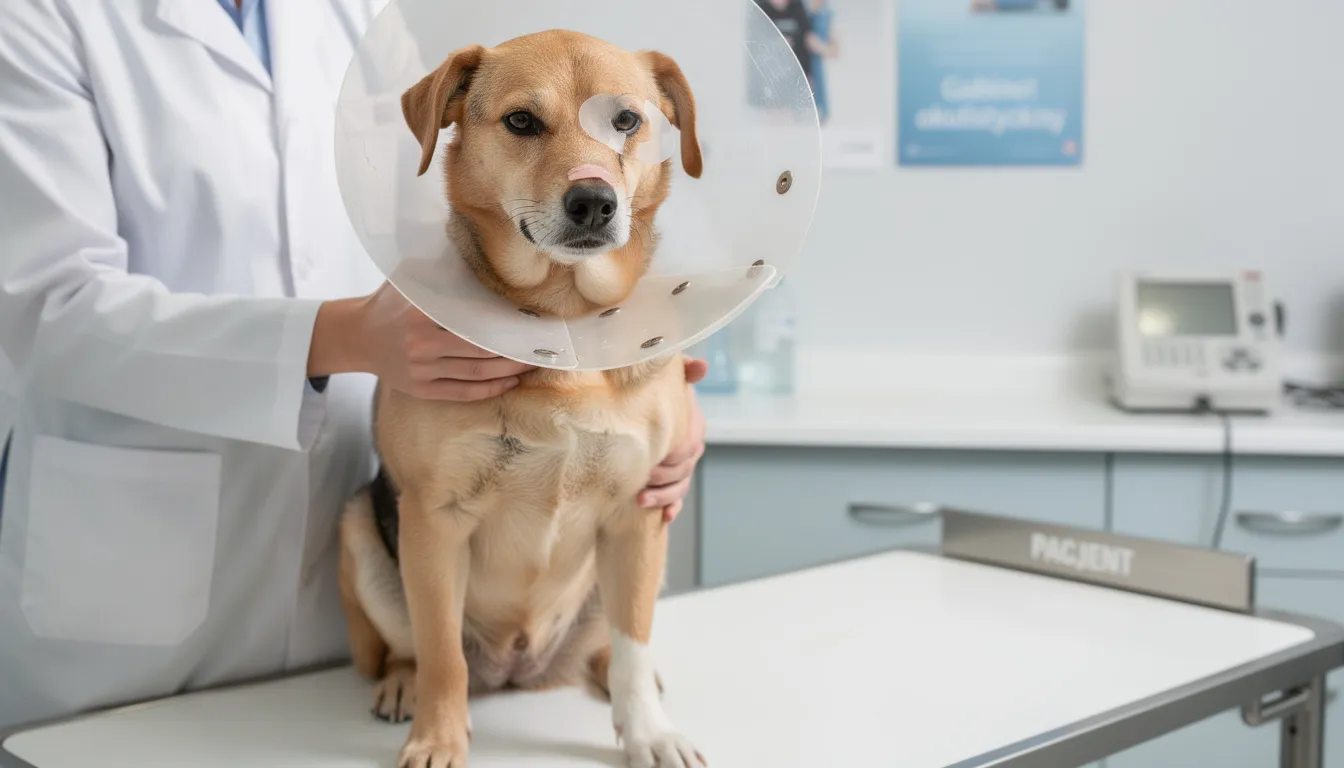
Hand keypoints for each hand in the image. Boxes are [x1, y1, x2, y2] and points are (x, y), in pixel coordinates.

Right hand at [310, 282, 535, 399]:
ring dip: (509, 370)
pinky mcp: (421, 389)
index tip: (529, 318)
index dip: (503, 321)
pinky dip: (490, 389)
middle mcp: (421, 343)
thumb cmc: (390, 302)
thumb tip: (470, 239)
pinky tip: (510, 382)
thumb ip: (438, 265)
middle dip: (514, 349)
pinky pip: (463, 392)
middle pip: (481, 349)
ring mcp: (421, 370)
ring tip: (531, 363)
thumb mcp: (407, 277)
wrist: (357, 336)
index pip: (472, 318)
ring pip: (477, 373)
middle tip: (540, 345)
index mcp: (420, 313)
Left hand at [638, 358, 708, 521]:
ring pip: (679, 486)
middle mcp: (691, 448)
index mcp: (693, 425)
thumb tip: (700, 366)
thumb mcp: (671, 378)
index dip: (674, 454)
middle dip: (663, 478)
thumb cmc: (660, 391)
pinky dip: (672, 508)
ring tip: (642, 501)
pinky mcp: (673, 480)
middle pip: (684, 469)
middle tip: (641, 479)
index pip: (690, 444)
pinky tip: (665, 517)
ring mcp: (683, 466)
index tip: (653, 458)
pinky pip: (677, 498)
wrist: (649, 406)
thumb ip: (684, 371)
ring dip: (664, 497)